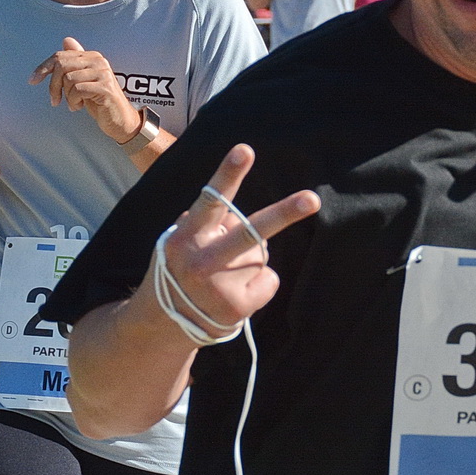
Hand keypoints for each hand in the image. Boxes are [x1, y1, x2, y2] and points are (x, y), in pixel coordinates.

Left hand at [30, 36, 140, 142]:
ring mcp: (103, 73)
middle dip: (53, 85)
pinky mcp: (105, 87)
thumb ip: (75, 62)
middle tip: (55, 100)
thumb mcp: (84, 81)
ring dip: (67, 96)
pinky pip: (77, 90)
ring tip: (74, 104)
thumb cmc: (100, 101)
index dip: (43, 68)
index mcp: (92, 57)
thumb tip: (67, 40)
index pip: (60, 56)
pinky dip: (74, 101)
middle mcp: (98, 61)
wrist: (120, 120)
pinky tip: (79, 107)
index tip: (32, 80)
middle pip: (62, 66)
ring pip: (69, 79)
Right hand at [159, 144, 319, 334]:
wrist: (162, 324)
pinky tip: (236, 292)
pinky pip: (270, 279)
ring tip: (223, 276)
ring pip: (262, 254)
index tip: (245, 150)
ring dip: (250, 259)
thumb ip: (203, 223)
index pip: (211, 200)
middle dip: (284, 214)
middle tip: (313, 200)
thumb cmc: (177, 269)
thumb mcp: (178, 240)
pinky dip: (259, 283)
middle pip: (250, 233)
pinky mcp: (238, 307)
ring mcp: (221, 287)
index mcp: (187, 237)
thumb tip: (236, 215)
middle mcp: (203, 261)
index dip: (228, 174)